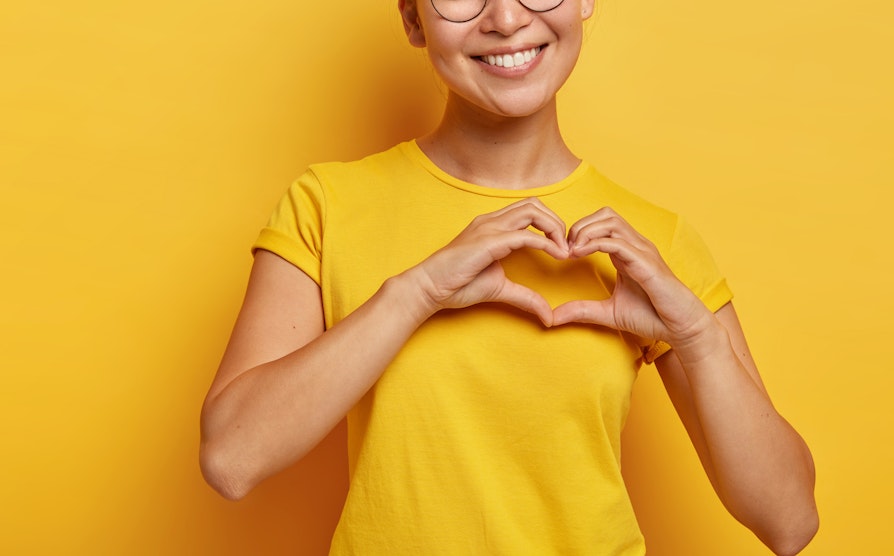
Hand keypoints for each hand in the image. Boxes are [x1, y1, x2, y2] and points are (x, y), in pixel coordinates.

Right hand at [410, 199, 569, 325]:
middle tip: (567, 247)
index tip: (562, 249)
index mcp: (493, 226)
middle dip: (556, 222)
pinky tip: (556, 256)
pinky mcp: (488, 241)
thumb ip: (525, 297)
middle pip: (534, 204)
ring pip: (532, 211)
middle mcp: (491, 220)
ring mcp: (489, 228)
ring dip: (554, 228)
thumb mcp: (500, 289)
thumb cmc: (457, 285)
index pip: (529, 210)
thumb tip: (548, 316)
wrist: (429, 288)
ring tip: (564, 250)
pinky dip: (545, 243)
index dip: (550, 225)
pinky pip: (524, 235)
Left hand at [551, 207, 713, 347]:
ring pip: (611, 222)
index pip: (601, 223)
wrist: (681, 328)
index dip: (578, 231)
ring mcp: (643, 251)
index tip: (562, 252)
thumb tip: (552, 317)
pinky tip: (579, 254)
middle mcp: (636, 246)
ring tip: (570, 251)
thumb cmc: (652, 317)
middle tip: (564, 248)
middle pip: (605, 214)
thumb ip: (581, 311)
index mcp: (627, 252)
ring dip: (585, 231)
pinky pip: (618, 242)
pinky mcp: (647, 263)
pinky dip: (595, 243)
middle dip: (580, 226)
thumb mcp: (608, 313)